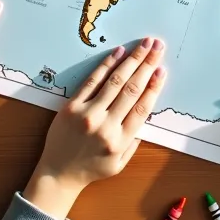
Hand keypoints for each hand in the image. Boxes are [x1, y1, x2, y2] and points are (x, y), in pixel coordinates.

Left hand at [25, 37, 167, 219]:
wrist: (57, 174)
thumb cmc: (91, 169)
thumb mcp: (120, 163)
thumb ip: (134, 140)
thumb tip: (145, 110)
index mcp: (120, 141)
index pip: (143, 107)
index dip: (154, 86)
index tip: (161, 70)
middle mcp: (106, 126)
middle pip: (132, 89)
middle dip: (147, 65)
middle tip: (157, 47)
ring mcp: (87, 114)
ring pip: (115, 82)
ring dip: (132, 60)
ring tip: (143, 45)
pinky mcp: (71, 107)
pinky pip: (92, 81)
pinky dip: (106, 65)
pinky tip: (118, 53)